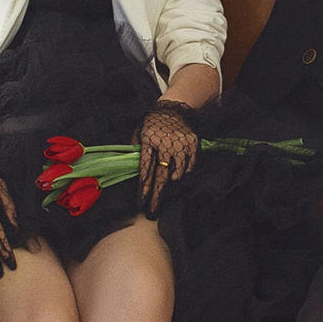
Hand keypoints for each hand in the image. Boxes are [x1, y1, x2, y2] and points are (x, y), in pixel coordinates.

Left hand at [137, 101, 198, 217]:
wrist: (175, 107)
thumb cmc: (152, 122)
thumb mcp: (138, 131)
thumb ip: (134, 149)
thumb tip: (129, 169)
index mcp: (148, 140)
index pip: (145, 169)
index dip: (143, 188)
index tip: (140, 203)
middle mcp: (165, 144)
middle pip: (161, 176)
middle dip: (156, 197)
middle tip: (152, 214)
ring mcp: (181, 144)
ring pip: (178, 174)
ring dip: (172, 184)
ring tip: (168, 190)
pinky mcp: (193, 144)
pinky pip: (190, 167)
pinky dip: (185, 174)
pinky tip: (179, 177)